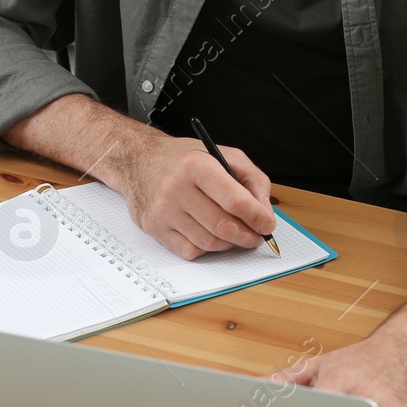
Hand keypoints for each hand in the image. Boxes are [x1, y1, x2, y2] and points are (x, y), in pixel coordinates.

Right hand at [115, 132, 275, 259]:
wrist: (139, 160)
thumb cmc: (185, 159)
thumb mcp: (223, 154)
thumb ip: (251, 179)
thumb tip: (264, 213)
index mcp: (196, 165)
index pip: (234, 200)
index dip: (257, 217)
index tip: (268, 224)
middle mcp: (176, 188)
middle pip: (223, 226)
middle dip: (248, 236)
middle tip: (256, 236)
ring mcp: (163, 211)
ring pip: (209, 243)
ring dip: (229, 244)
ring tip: (234, 234)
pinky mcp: (154, 228)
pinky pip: (190, 251)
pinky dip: (207, 249)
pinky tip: (209, 234)